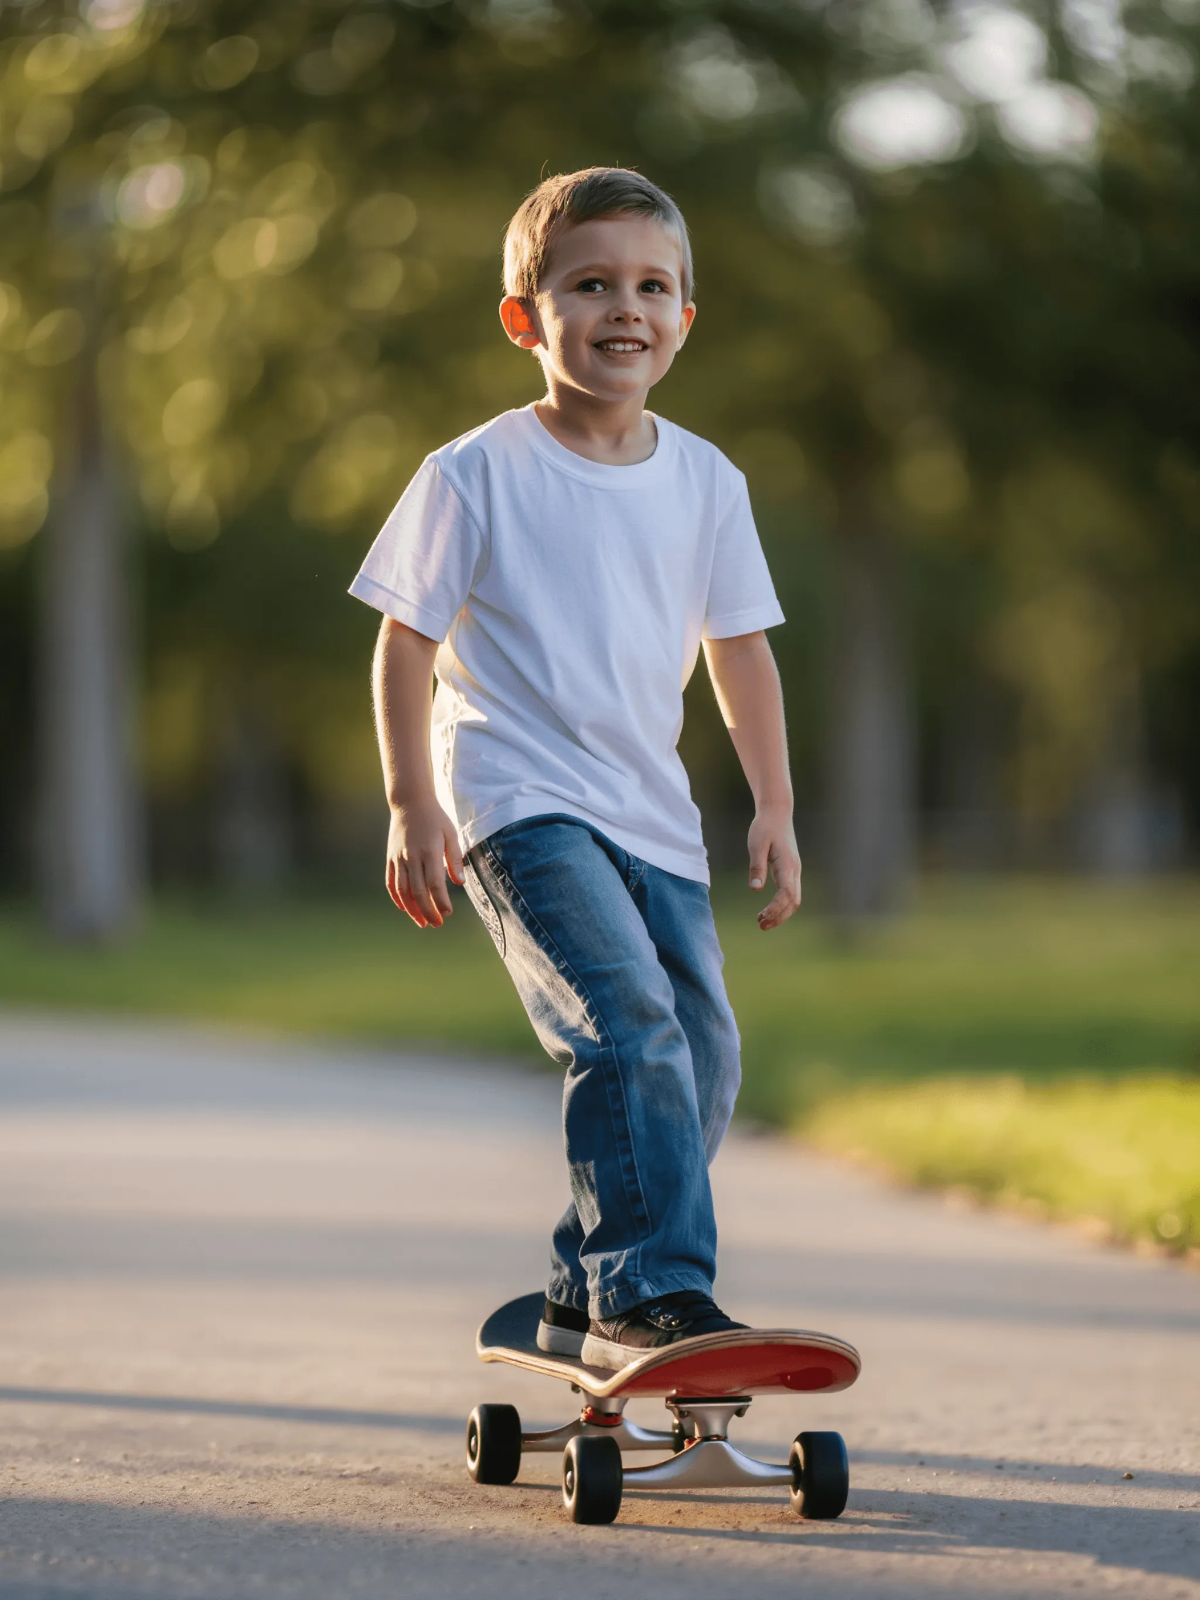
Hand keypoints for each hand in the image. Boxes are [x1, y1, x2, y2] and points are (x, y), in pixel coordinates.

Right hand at [385, 801, 464, 928]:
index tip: (448, 913)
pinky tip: (405, 909)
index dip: (441, 901)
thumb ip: (455, 859)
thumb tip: (460, 883)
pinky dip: (396, 898)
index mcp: (429, 851)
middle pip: (418, 892)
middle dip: (428, 911)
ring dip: (412, 910)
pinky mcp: (390, 858)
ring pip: (402, 891)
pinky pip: (391, 883)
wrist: (409, 802)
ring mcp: (398, 858)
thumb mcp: (451, 834)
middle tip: (437, 924)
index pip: (435, 883)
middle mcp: (412, 857)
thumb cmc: (435, 819)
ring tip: (422, 922)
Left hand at [747, 806, 801, 930]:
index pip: (786, 893)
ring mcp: (795, 871)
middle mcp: (795, 870)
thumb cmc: (764, 826)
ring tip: (761, 922)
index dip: (775, 908)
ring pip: (794, 899)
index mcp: (787, 864)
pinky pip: (790, 893)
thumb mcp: (756, 844)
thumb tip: (755, 889)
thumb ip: (756, 866)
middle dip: (779, 916)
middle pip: (794, 901)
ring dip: (780, 913)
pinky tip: (767, 910)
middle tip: (760, 925)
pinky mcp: (791, 870)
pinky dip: (781, 905)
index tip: (761, 917)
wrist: (777, 812)